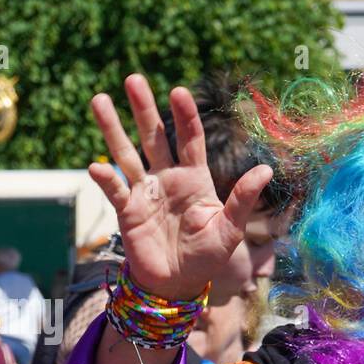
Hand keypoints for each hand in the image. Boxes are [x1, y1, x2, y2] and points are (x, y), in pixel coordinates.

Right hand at [88, 75, 273, 301]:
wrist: (178, 285)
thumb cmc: (207, 257)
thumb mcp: (230, 229)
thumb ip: (243, 199)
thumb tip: (267, 170)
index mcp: (195, 179)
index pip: (189, 140)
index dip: (184, 117)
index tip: (178, 92)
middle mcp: (167, 179)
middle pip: (154, 137)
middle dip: (143, 109)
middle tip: (133, 79)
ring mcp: (145, 192)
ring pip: (127, 153)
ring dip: (113, 128)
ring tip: (98, 99)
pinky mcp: (127, 210)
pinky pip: (115, 189)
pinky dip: (106, 178)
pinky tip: (97, 166)